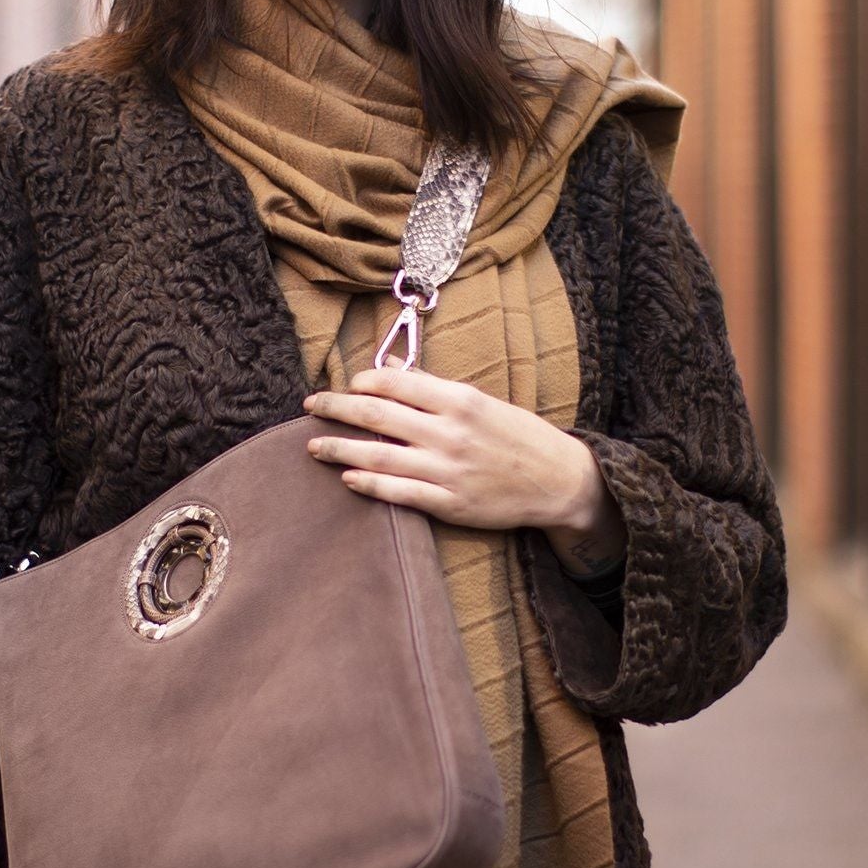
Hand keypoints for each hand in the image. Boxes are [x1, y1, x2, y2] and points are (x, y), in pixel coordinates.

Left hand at [302, 355, 615, 538]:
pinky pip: (399, 492)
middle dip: (336, 408)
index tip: (346, 383)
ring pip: (379, 456)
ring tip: (313, 446)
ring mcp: (449, 470)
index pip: (397, 384)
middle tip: (310, 406)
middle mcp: (450, 433)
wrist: (558, 481)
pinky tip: (347, 477)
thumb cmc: (518, 436)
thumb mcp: (481, 402)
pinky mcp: (450, 503)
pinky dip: (368, 483)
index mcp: (460, 401)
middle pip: (377, 416)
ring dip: (340, 448)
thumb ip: (432, 386)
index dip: (363, 381)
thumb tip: (393, 364)